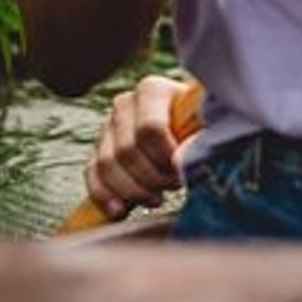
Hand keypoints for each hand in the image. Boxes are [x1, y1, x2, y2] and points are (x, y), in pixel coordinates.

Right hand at [85, 74, 190, 219]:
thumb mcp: (209, 125)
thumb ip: (200, 138)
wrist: (191, 127)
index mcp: (152, 90)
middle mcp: (125, 103)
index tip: (183, 170)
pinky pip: (92, 175)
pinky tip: (120, 211)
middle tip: (174, 186)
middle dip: (152, 177)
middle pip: (127, 151)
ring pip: (106, 165)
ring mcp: (108, 126)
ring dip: (133, 190)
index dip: (166, 157)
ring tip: (158, 197)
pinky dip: (104, 196)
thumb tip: (180, 162)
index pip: (150, 129)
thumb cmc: (204, 125)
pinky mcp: (99, 148)